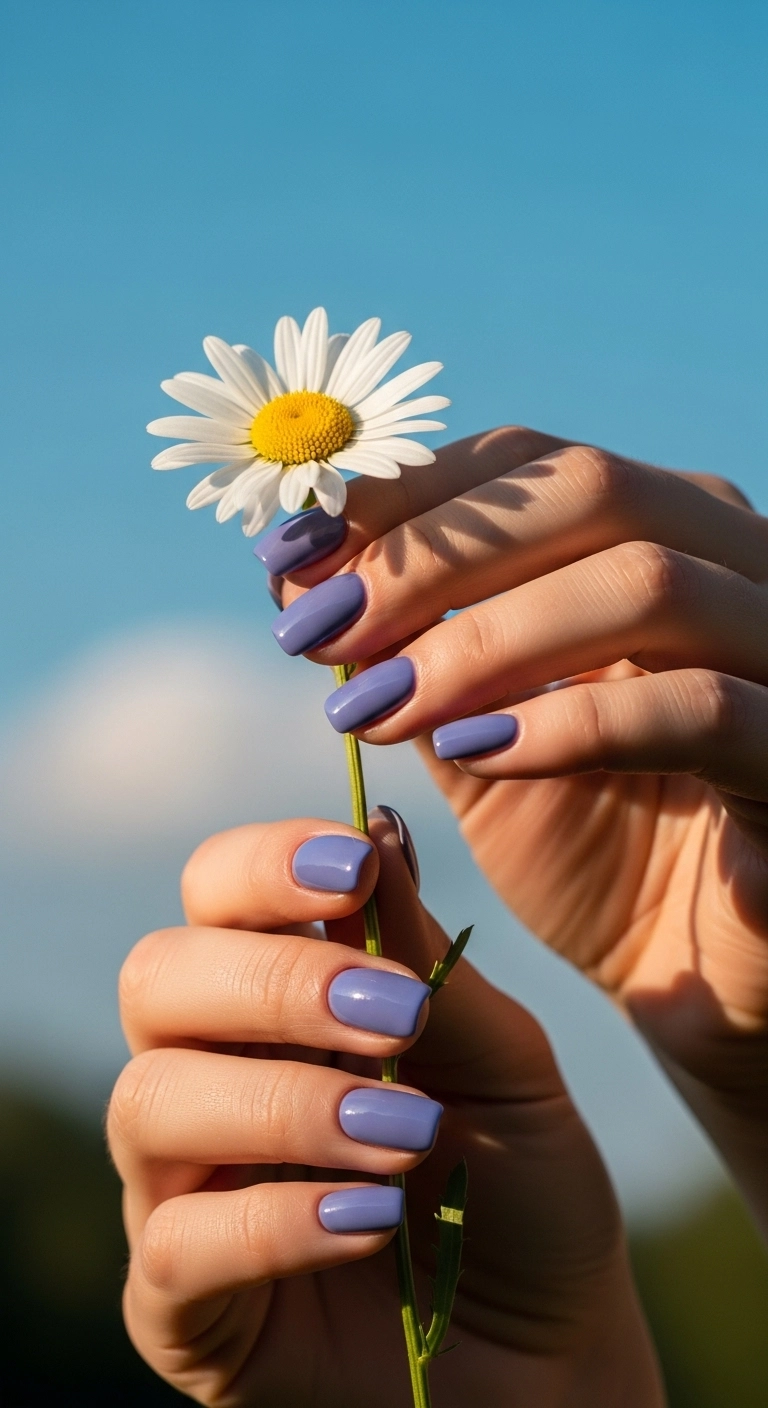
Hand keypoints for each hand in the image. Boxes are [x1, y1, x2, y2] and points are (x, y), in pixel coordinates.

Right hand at [108, 809, 660, 1405]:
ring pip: (150, 1100)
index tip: (350, 868)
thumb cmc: (518, 1183)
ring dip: (284, 1103)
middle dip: (271, 981)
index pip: (212, 892)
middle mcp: (209, 1074)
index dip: (263, 866)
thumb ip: (426, 960)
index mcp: (274, 998)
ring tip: (404, 1133)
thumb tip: (373, 829)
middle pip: (157, 977)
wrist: (549, 1350)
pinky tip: (369, 1223)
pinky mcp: (182, 1305)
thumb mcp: (501, 1060)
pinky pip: (176, 1243)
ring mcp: (184, 1188)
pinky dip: (274, 1220)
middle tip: (391, 1015)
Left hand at [275, 428, 767, 1232]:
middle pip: (593, 491)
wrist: (695, 980)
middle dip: (434, 558)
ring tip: (372, 706)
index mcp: (663, 537)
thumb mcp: (478, 734)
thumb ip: (411, 650)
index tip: (287, 554)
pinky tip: (471, 753)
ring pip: (648, 585)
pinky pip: (702, 707)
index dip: (402, 495)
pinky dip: (571, 721)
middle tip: (319, 630)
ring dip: (484, 640)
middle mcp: (739, 566)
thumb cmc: (593, 847)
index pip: (534, 464)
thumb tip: (296, 569)